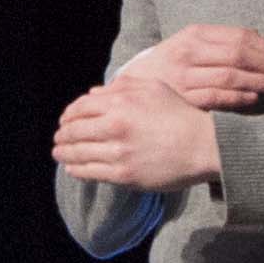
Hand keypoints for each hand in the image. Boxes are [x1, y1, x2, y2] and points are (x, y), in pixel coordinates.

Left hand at [49, 78, 224, 196]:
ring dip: (64, 153)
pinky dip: (76, 170)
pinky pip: (90, 172)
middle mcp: (115, 125)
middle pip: (74, 131)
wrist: (204, 145)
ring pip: (78, 153)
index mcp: (120, 101)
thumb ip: (121, 87)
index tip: (65, 121)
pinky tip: (72, 168)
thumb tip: (94, 94)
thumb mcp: (153, 89)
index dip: (68, 115)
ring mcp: (118, 152)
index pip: (80, 108)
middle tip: (58, 139)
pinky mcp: (124, 175)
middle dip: (62, 135)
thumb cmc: (181, 115)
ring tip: (59, 153)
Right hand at [123, 21, 263, 111]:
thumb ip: (223, 42)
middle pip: (238, 56)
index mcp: (194, 34)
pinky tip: (254, 98)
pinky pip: (217, 98)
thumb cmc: (172, 64)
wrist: (134, 85)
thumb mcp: (192, 44)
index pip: (238, 37)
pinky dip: (239, 97)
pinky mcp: (184, 100)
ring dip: (261, 81)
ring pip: (231, 77)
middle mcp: (189, 53)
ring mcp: (185, 77)